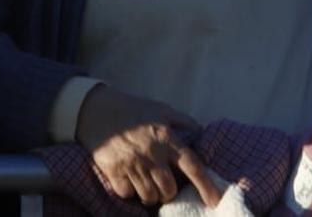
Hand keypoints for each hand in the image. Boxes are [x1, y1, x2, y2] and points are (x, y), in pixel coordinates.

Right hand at [72, 85, 219, 207]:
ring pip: (149, 196)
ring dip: (150, 194)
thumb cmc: (132, 109)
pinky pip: (128, 195)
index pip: (192, 166)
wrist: (97, 109)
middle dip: (168, 192)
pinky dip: (129, 192)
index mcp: (166, 138)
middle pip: (169, 189)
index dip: (206, 186)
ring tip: (145, 183)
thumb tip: (202, 131)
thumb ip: (183, 121)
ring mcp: (132, 163)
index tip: (215, 202)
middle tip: (162, 185)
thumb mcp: (160, 109)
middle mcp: (151, 153)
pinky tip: (128, 179)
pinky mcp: (114, 171)